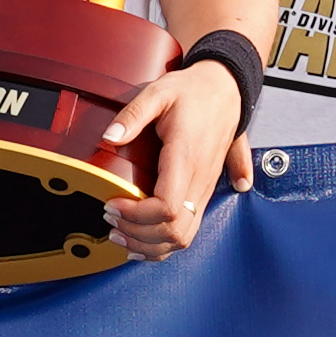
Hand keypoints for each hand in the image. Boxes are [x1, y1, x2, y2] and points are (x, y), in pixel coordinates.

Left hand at [101, 59, 250, 255]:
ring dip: (149, 246)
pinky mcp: (203, 193)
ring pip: (183, 238)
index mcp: (186, 158)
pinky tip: (142, 243)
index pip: (167, 207)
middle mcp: (200, 180)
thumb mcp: (158, 92)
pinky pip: (188, 232)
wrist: (226, 90)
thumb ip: (132, 114)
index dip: (136, 215)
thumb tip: (109, 137)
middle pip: (174, 231)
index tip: (111, 204)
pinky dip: (163, 246)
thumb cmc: (194, 92)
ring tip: (120, 235)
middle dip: (138, 235)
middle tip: (110, 221)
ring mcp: (204, 189)